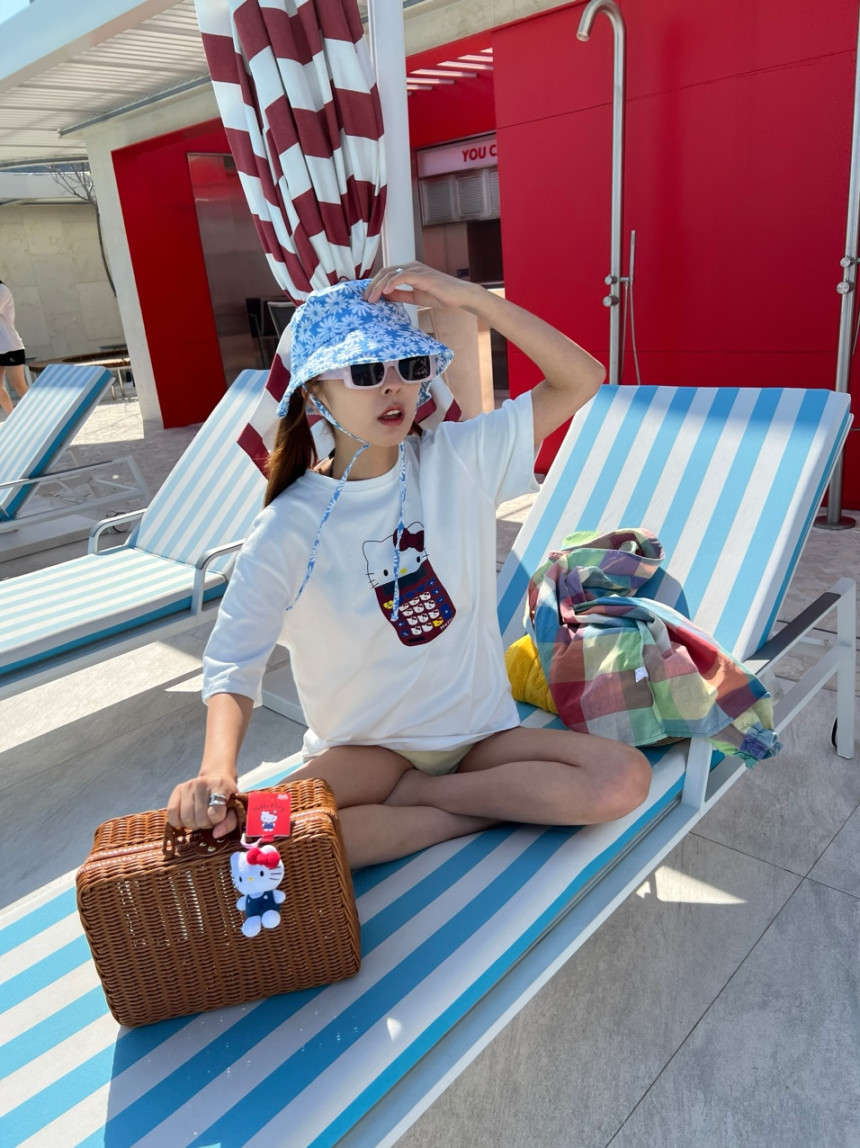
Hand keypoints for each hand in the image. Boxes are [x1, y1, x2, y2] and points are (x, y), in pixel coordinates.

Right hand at [167, 772, 238, 838]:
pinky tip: (187, 818)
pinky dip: (179, 822)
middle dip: (206, 824)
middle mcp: (202, 783)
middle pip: (200, 819)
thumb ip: (230, 822)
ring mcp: (188, 785)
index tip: (220, 816)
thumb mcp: (235, 808)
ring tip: (200, 817)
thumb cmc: (227, 797)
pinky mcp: (177, 790)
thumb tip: (216, 834)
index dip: (218, 820)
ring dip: (194, 824)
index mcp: (220, 785)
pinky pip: (172, 814)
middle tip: (210, 818)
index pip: (215, 812)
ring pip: (186, 819)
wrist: (216, 778)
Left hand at [364, 261, 482, 311]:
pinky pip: (403, 276)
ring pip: (391, 273)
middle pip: (385, 272)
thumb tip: (384, 296)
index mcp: (409, 270)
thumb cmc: (440, 295)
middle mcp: (411, 267)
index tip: (367, 297)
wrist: (459, 295)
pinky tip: (386, 292)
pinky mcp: (423, 276)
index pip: (386, 274)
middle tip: (365, 299)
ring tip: (372, 299)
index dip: (374, 284)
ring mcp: (417, 270)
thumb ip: (401, 294)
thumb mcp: (415, 297)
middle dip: (373, 285)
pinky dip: (392, 283)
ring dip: (379, 286)